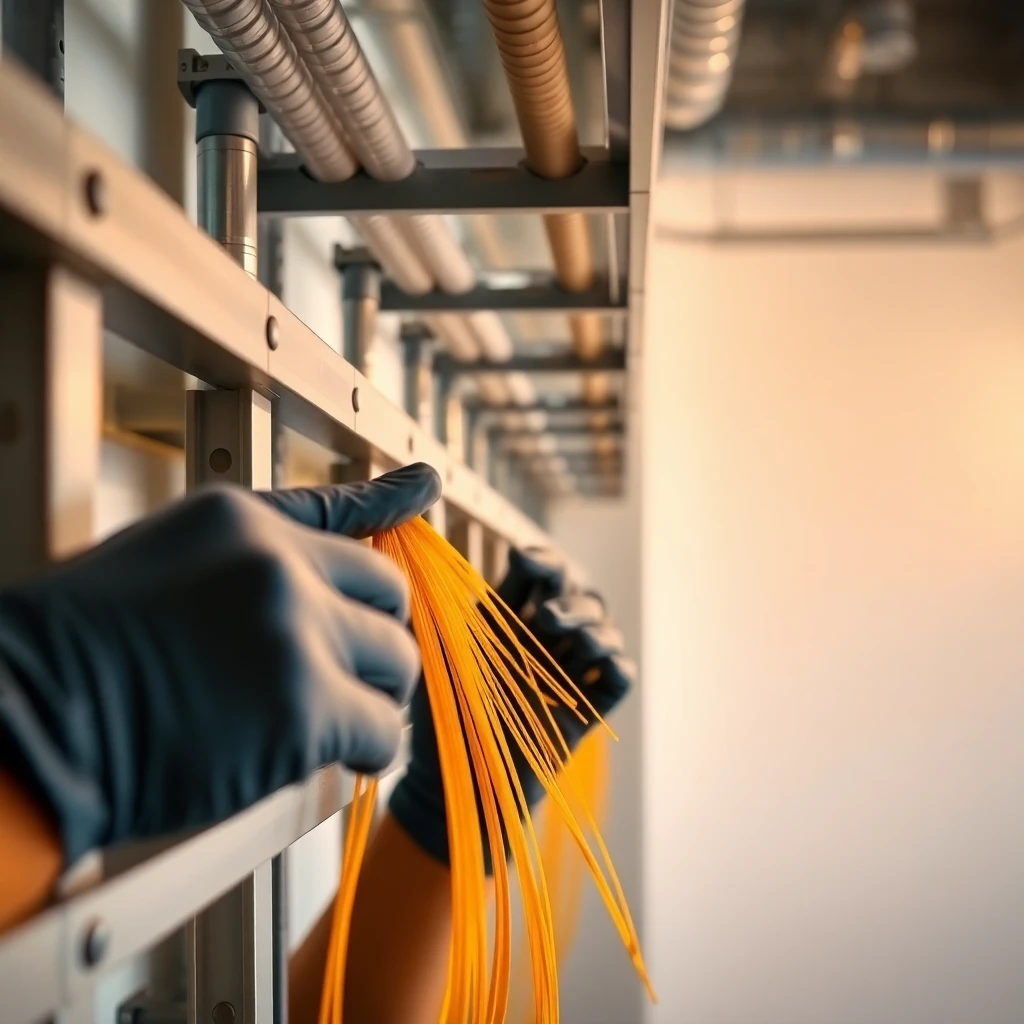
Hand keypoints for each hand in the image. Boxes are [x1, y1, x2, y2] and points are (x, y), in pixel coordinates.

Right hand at [0, 463, 439, 866]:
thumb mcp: (161, 563)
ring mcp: (296, 634)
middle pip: (390, 597)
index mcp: (242, 524)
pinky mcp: (305, 710)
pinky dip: (370, 751)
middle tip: (352, 674)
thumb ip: (249, 553)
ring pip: (398, 664)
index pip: (348, 516)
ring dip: (376, 695)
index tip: (429, 490)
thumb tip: (318, 542)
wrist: (21, 725)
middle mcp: (279, 566)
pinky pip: (383, 732)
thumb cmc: (78, 656)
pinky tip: (336, 757)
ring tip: (336, 720)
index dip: (389, 525)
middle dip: (377, 639)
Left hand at [389, 546, 634, 866]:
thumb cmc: (436, 712)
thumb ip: (431, 608)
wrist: (451, 780)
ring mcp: (567, 675)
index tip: (524, 561)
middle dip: (571, 600)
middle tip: (547, 618)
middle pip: (581, 597)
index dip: (541, 561)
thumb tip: (422, 561)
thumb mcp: (433, 654)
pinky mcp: (584, 712)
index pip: (539, 573)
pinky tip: (603, 665)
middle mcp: (544, 640)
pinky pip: (618, 680)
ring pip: (605, 632)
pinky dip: (618, 666)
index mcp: (510, 617)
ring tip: (577, 642)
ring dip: (597, 629)